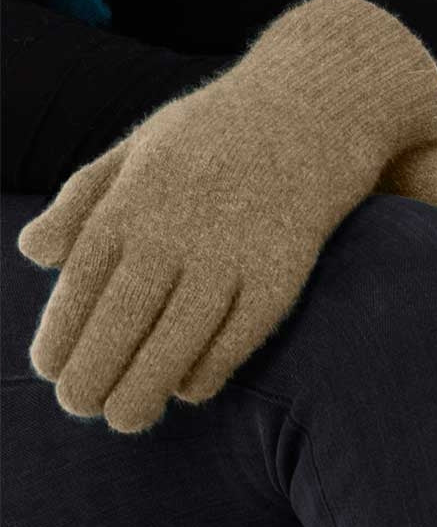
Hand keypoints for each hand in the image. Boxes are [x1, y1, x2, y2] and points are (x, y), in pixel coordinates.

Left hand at [18, 0, 436, 432]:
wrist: (312, 107)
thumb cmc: (218, 129)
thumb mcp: (141, 143)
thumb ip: (85, 197)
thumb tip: (33, 254)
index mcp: (134, 196)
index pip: (81, 283)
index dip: (61, 336)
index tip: (50, 371)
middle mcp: (177, 227)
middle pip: (122, 321)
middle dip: (92, 375)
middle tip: (80, 407)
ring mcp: (233, 252)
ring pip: (176, 340)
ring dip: (144, 389)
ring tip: (124, 419)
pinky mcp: (283, 271)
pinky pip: (239, 337)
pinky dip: (208, 370)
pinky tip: (189, 389)